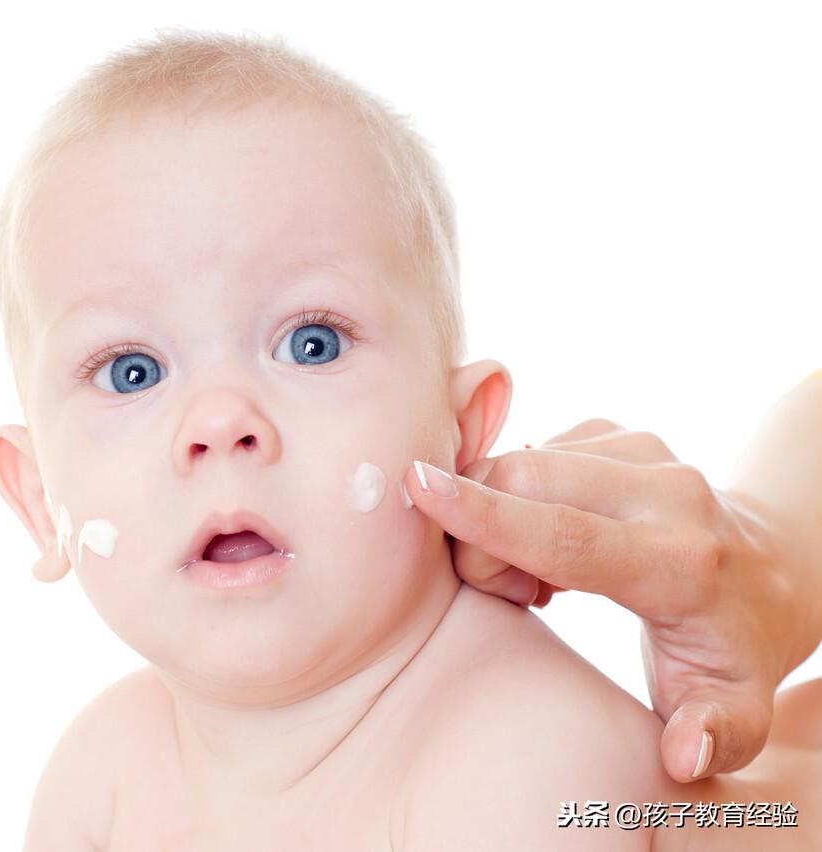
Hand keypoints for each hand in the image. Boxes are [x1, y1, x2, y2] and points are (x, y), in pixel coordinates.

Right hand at [403, 419, 798, 783]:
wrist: (771, 563)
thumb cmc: (737, 646)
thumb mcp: (740, 707)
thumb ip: (716, 731)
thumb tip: (682, 751)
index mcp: (681, 562)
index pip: (565, 533)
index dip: (486, 516)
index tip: (418, 488)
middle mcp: (664, 491)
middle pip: (522, 481)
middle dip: (481, 531)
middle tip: (514, 593)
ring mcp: (641, 450)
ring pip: (519, 460)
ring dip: (498, 514)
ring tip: (541, 575)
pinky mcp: (617, 434)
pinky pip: (531, 452)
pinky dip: (517, 496)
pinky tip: (549, 535)